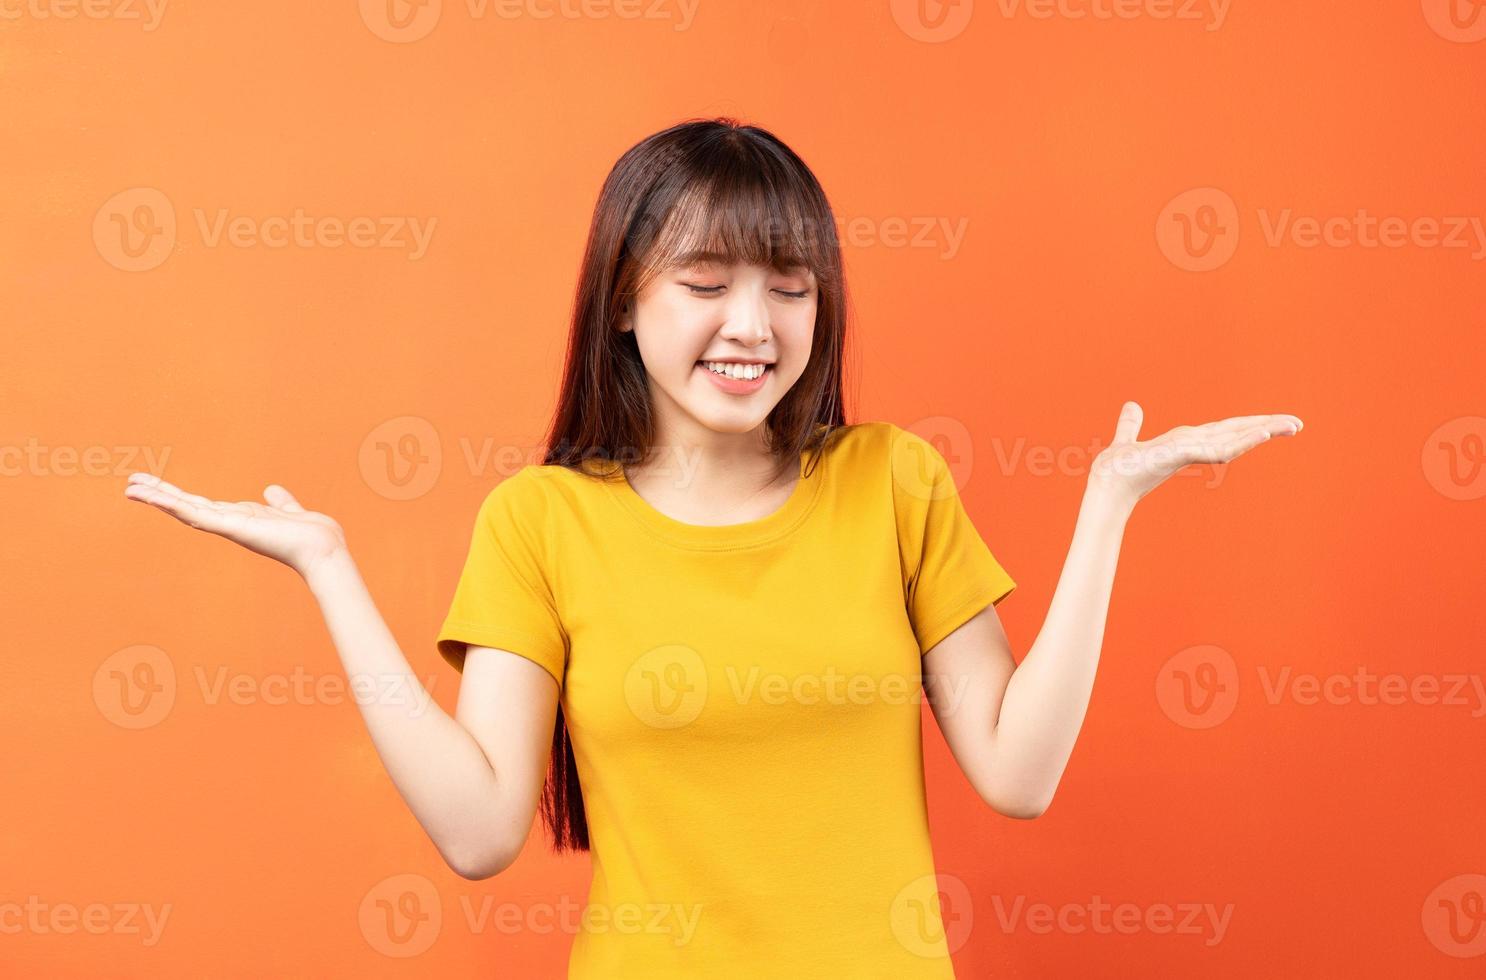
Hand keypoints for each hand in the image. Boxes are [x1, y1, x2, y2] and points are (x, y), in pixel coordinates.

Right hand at [123, 473, 347, 579]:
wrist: (324, 551)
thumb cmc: (313, 537)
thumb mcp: (292, 511)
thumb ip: (281, 502)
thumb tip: (272, 490)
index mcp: (243, 518)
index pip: (204, 505)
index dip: (181, 496)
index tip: (159, 487)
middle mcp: (232, 523)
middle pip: (188, 506)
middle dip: (161, 495)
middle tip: (131, 484)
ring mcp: (229, 526)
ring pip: (186, 510)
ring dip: (158, 498)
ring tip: (131, 488)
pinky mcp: (232, 526)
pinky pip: (196, 514)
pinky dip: (174, 505)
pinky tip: (153, 497)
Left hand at [1089, 401, 1302, 509]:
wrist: (1104, 489)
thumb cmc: (1116, 472)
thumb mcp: (1127, 440)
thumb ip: (1131, 425)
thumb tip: (1132, 406)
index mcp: (1184, 442)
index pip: (1222, 430)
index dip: (1248, 425)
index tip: (1274, 423)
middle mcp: (1191, 446)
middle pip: (1235, 433)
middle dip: (1266, 427)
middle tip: (1298, 424)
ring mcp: (1189, 452)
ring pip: (1233, 439)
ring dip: (1262, 432)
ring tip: (1290, 426)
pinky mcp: (1183, 456)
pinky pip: (1217, 449)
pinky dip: (1241, 442)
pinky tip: (1261, 436)